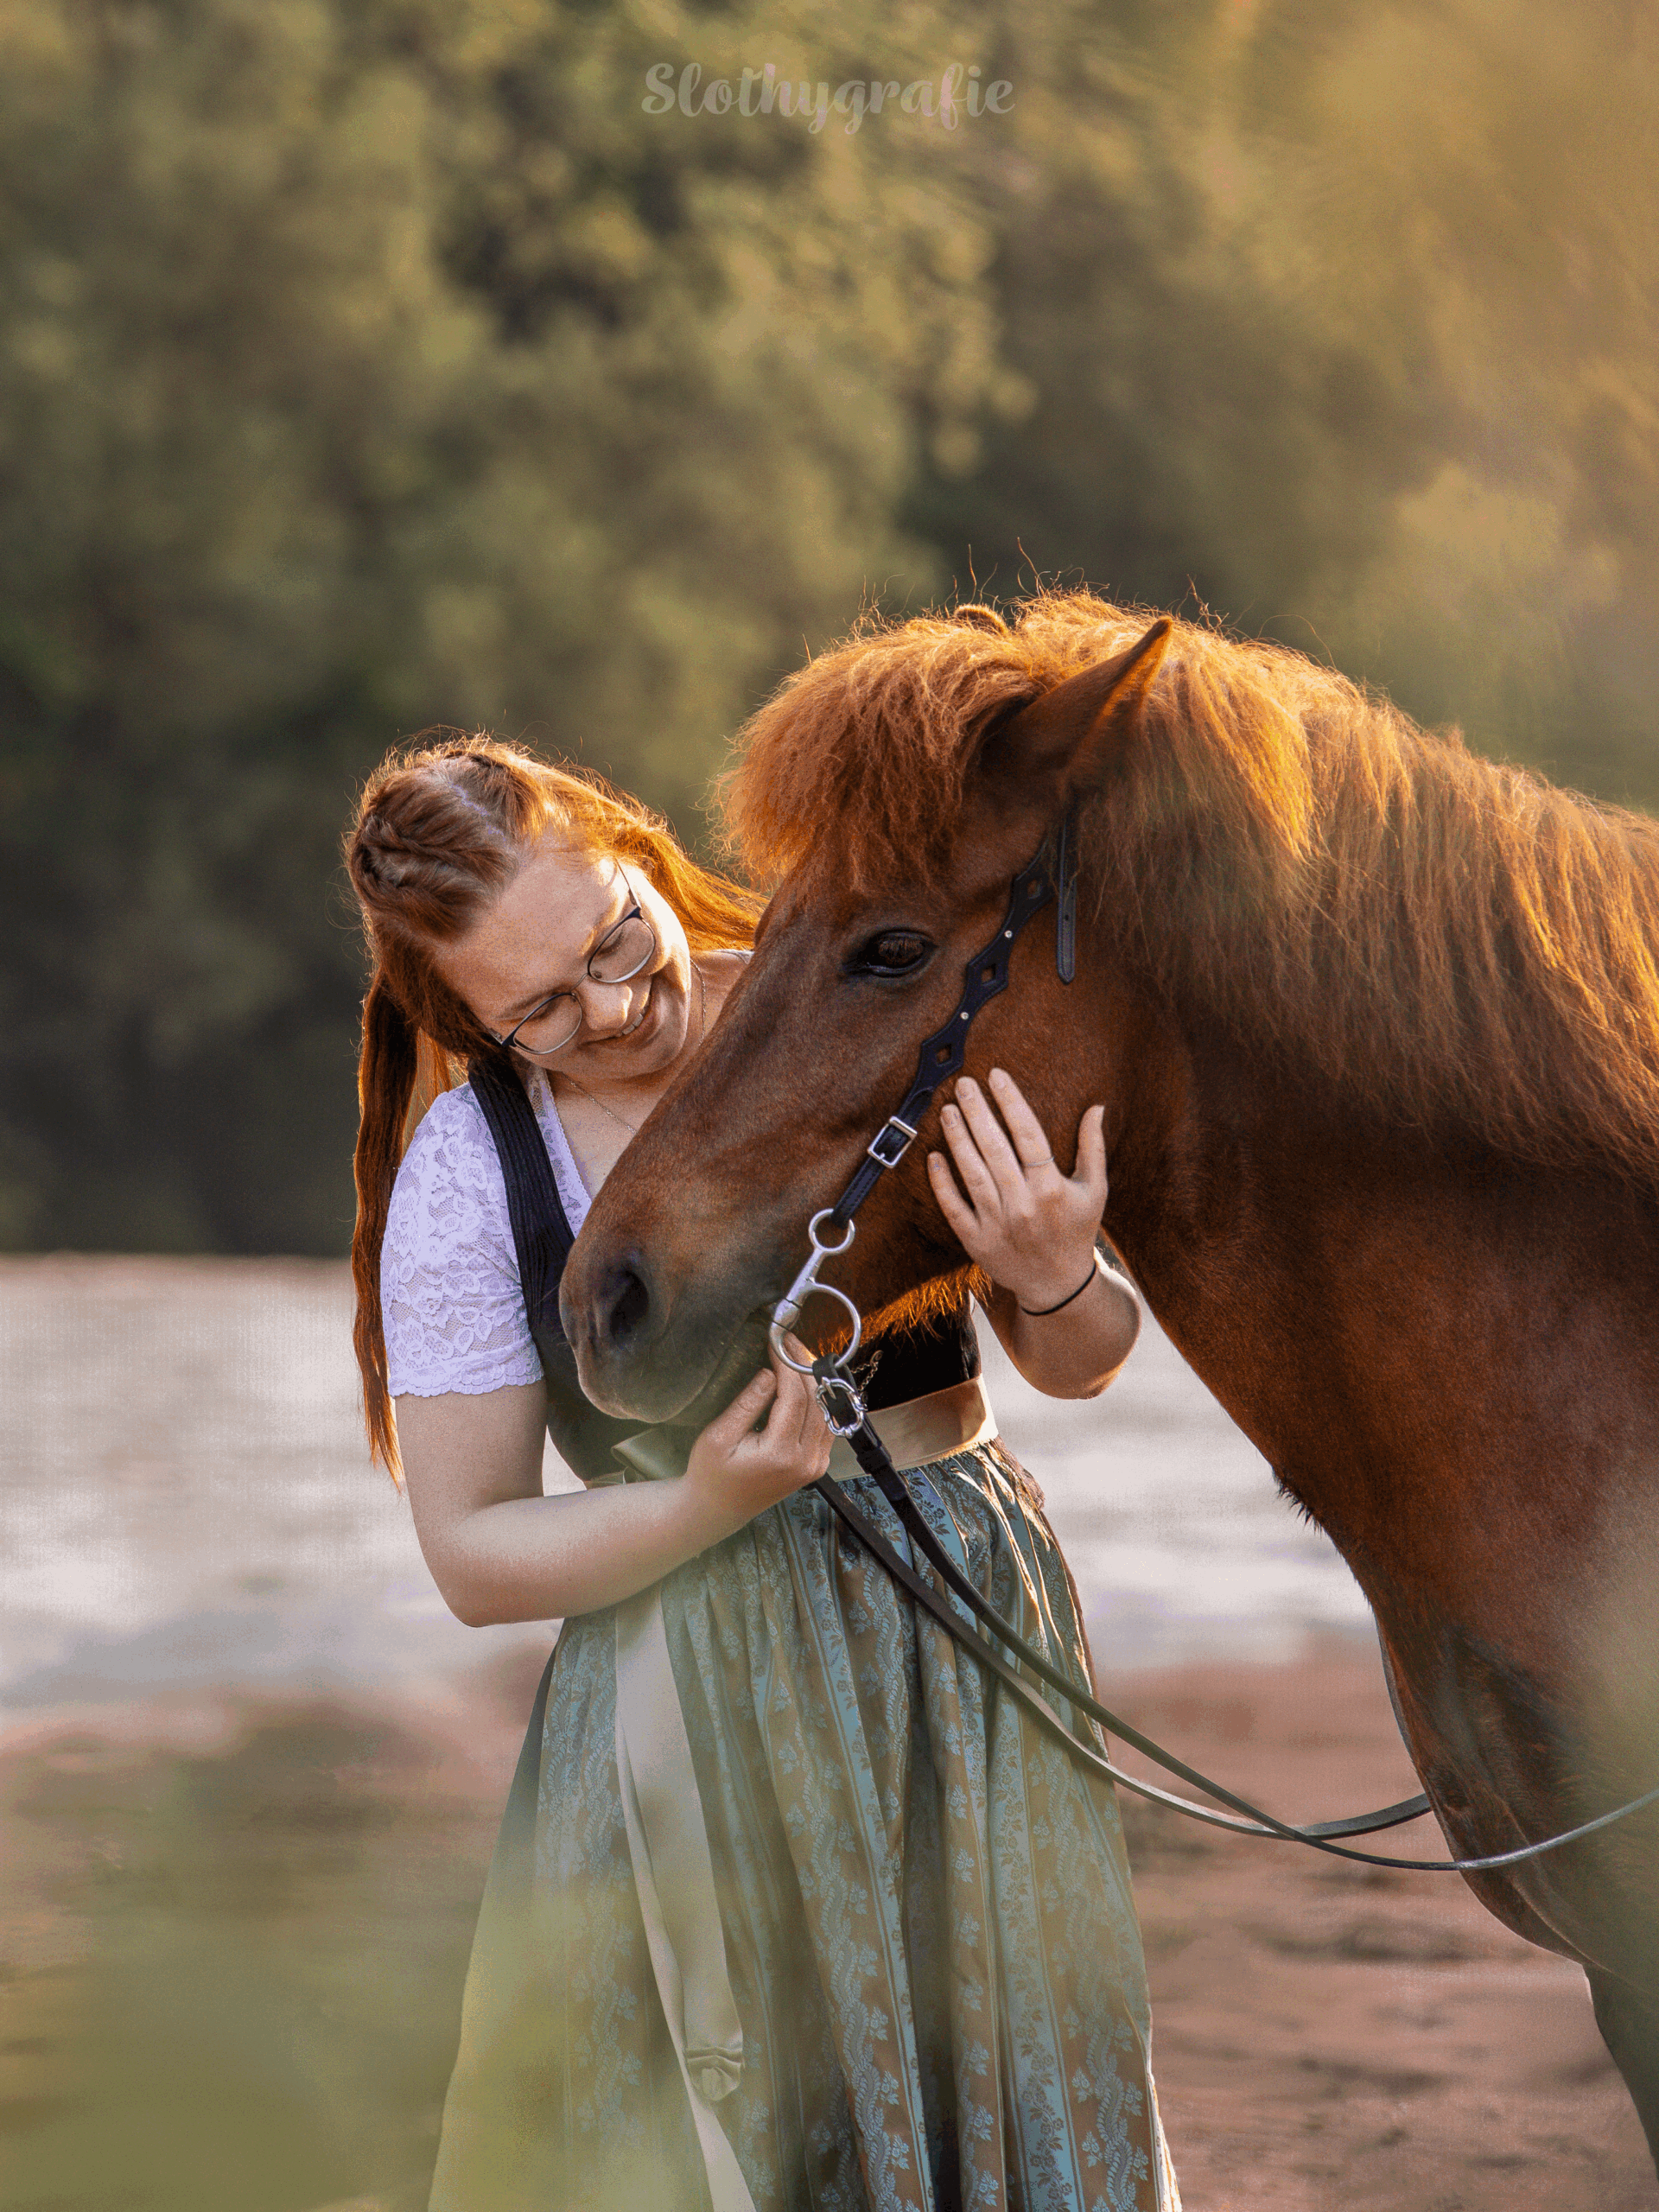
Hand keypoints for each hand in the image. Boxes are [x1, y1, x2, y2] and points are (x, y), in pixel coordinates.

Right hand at [683, 1334, 830, 1533]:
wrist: (719, 1509)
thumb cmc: (711, 1473)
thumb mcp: (718, 1437)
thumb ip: (747, 1404)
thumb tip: (769, 1374)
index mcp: (781, 1454)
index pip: (795, 1397)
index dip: (788, 1365)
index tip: (776, 1343)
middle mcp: (805, 1461)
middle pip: (816, 1400)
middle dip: (803, 1366)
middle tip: (788, 1342)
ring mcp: (815, 1465)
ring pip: (826, 1411)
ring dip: (813, 1380)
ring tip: (795, 1356)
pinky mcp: (816, 1465)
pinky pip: (825, 1424)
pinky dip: (817, 1399)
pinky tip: (803, 1382)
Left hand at [926, 1068, 1106, 1311]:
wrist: (1058, 1286)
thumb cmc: (1077, 1230)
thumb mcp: (1095, 1190)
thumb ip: (1093, 1147)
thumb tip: (1097, 1106)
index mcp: (1052, 1188)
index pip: (1029, 1135)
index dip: (1011, 1101)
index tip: (996, 1075)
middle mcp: (1023, 1204)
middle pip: (995, 1149)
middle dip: (977, 1112)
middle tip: (963, 1084)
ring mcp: (998, 1224)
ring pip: (972, 1173)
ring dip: (957, 1139)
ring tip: (947, 1111)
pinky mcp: (977, 1241)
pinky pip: (954, 1207)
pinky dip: (942, 1182)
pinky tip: (934, 1156)